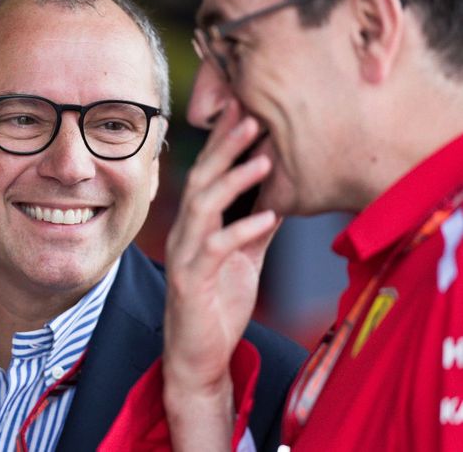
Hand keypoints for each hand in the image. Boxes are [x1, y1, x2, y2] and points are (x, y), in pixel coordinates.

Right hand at [162, 102, 278, 449]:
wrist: (197, 356)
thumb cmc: (218, 306)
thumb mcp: (245, 260)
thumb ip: (255, 229)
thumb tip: (280, 197)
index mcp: (196, 226)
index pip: (208, 175)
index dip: (224, 142)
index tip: (244, 109)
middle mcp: (184, 234)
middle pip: (201, 179)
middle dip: (225, 146)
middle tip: (251, 114)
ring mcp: (185, 256)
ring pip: (203, 206)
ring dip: (234, 179)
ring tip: (264, 156)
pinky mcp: (191, 281)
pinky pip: (216, 248)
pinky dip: (242, 230)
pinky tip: (269, 217)